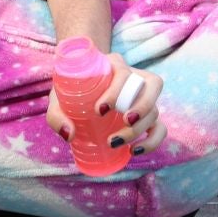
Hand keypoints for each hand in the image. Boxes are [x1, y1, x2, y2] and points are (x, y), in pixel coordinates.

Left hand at [45, 58, 166, 153]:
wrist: (80, 94)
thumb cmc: (70, 92)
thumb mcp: (58, 99)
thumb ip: (57, 116)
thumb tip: (69, 134)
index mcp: (114, 66)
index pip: (123, 72)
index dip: (116, 91)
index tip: (99, 110)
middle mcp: (134, 78)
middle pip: (150, 87)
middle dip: (141, 106)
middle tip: (122, 122)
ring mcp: (143, 98)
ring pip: (155, 109)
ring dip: (140, 128)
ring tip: (115, 142)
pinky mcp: (147, 116)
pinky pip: (160, 128)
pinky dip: (153, 141)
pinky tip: (136, 150)